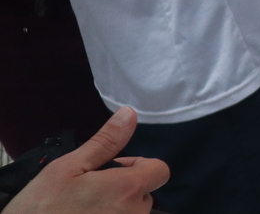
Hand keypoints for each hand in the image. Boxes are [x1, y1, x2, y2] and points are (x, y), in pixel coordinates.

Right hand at [6, 106, 167, 213]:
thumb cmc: (40, 208)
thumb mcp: (67, 168)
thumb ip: (105, 142)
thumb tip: (129, 114)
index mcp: (127, 189)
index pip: (159, 170)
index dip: (140, 166)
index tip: (114, 170)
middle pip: (145, 194)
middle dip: (124, 188)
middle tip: (90, 191)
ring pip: (132, 213)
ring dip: (116, 208)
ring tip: (83, 209)